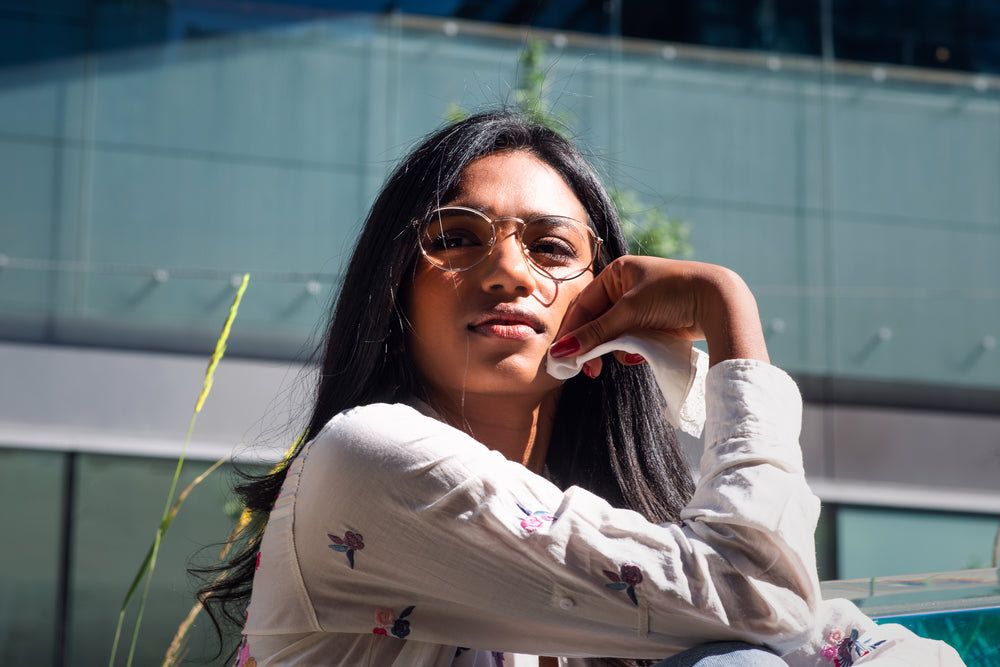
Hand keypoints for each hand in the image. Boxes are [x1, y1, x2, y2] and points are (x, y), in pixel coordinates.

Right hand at [550, 256, 768, 375]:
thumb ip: (595, 333)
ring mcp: (641, 307)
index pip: (584, 305)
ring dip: (617, 348)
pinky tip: (642, 354)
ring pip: (614, 335)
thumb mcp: (629, 311)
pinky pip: (632, 340)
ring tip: (629, 356)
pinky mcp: (654, 324)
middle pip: (597, 322)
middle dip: (594, 346)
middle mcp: (626, 288)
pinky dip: (634, 349)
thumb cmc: (672, 293)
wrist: (717, 301)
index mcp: (617, 273)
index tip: (561, 356)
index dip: (572, 331)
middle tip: (589, 371)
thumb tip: (562, 352)